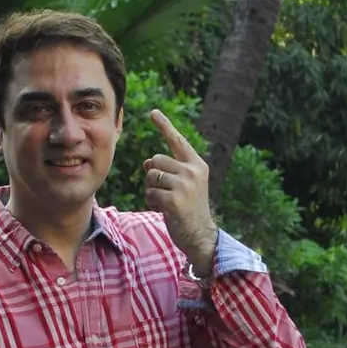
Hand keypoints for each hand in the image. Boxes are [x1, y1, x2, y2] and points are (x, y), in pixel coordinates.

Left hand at [143, 110, 217, 274]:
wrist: (200, 235)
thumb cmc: (189, 209)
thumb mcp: (186, 185)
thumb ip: (170, 170)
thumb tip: (147, 162)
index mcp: (197, 165)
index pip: (177, 141)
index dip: (164, 126)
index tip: (152, 112)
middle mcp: (193, 171)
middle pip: (156, 161)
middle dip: (152, 175)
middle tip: (162, 190)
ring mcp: (184, 185)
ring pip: (151, 177)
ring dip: (151, 190)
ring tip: (163, 201)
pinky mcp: (174, 200)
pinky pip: (150, 193)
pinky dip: (151, 202)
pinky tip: (163, 209)